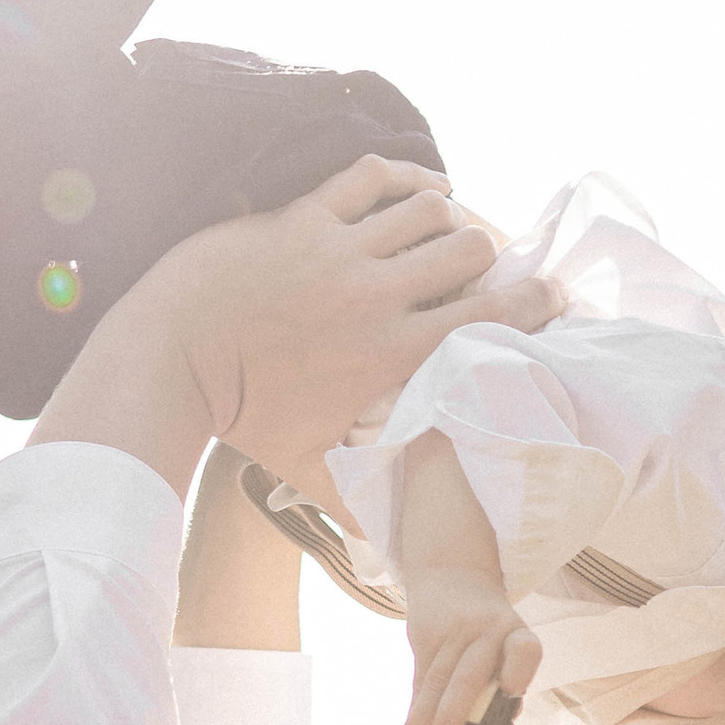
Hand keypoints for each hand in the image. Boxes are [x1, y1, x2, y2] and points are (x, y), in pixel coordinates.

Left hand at [147, 160, 558, 486]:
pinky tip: (426, 188)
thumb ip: (359, 499)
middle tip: (493, 266)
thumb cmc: (239, 417)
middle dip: (493, 257)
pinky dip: (408, 176)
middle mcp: (375, 293)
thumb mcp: (306, 467)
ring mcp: (338, 248)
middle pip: (470, 251)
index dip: (536, 301)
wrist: (169, 360)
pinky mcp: (303, 216)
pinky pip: (373, 177)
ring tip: (455, 232)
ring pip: (428, 208)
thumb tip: (396, 547)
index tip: (555, 295)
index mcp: (391, 353)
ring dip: (451, 218)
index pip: (490, 315)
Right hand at [403, 568, 541, 724]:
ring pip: (438, 678)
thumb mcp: (505, 644)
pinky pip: (421, 676)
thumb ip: (500, 682)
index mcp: (516, 636)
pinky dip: (416, 705)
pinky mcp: (427, 634)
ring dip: (425, 714)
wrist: (453, 576)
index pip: (524, 649)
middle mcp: (488, 631)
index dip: (519, 669)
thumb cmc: (488, 630)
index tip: (511, 690)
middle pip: (469, 673)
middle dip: (455, 710)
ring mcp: (454, 631)